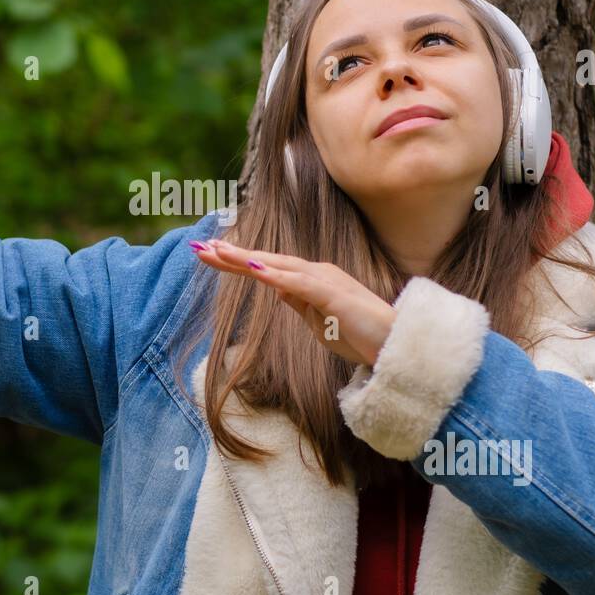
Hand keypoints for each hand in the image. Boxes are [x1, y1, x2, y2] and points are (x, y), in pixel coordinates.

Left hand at [191, 238, 397, 366]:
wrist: (394, 346)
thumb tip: (275, 289)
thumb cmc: (359, 335)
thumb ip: (298, 302)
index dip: (238, 261)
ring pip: (279, 265)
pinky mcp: (334, 295)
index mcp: (311, 279)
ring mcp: (325, 281)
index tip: (209, 255)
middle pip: (267, 260)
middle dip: (232, 254)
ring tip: (218, 252)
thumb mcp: (318, 320)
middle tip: (199, 248)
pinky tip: (255, 270)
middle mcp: (316, 273)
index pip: (268, 267)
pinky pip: (299, 284)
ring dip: (247, 258)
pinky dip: (276, 276)